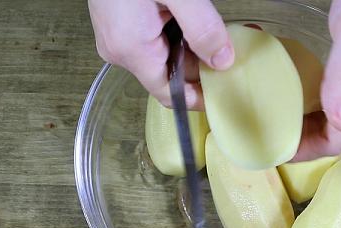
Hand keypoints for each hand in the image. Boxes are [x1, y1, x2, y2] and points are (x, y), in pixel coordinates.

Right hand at [88, 0, 233, 110]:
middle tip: (225, 48)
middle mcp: (119, 50)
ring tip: (205, 25)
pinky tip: (185, 15)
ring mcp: (115, 37)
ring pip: (162, 56)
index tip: (223, 94)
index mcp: (131, 49)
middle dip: (199, 64)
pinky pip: (151, 40)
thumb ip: (203, 28)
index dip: (199, 98)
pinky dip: (173, 32)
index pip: (170, 94)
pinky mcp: (117, 24)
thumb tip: (222, 60)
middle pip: (169, 74)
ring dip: (187, 45)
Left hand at [293, 0, 340, 160]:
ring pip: (335, 119)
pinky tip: (297, 100)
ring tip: (278, 125)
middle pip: (337, 134)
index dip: (308, 151)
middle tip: (270, 139)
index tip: (277, 152)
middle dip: (305, 143)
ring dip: (308, 127)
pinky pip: (335, 100)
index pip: (339, 140)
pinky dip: (314, 107)